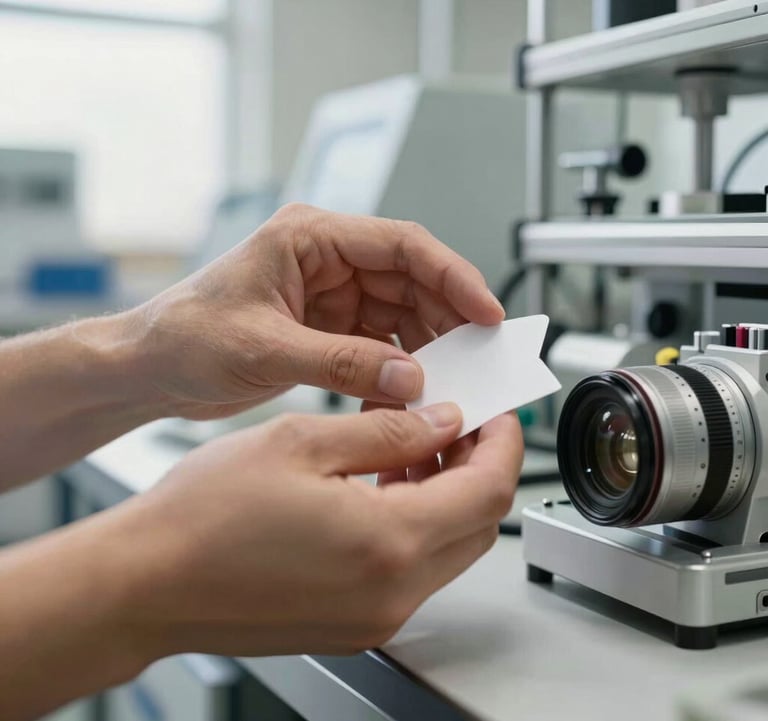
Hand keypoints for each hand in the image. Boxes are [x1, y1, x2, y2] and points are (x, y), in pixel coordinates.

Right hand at [113, 405, 521, 657]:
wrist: (146, 583)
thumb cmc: (204, 516)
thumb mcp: (303, 441)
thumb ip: (387, 430)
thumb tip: (441, 420)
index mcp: (389, 543)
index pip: (489, 490)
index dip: (504, 442)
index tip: (499, 412)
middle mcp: (392, 592)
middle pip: (478, 523)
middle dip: (477, 465)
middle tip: (453, 421)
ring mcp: (374, 615)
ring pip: (448, 546)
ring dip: (444, 492)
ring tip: (408, 445)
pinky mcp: (353, 621)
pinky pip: (411, 568)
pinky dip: (413, 523)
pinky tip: (379, 485)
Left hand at [129, 203, 503, 418]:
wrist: (149, 369)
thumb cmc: (184, 335)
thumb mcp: (264, 348)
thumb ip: (341, 361)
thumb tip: (408, 375)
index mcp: (310, 238)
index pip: (401, 245)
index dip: (452, 274)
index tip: (485, 310)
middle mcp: (326, 262)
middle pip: (410, 281)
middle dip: (446, 317)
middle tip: (476, 355)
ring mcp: (329, 298)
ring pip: (401, 315)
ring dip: (426, 347)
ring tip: (448, 379)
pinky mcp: (326, 331)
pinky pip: (379, 345)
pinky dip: (396, 369)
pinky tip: (405, 393)